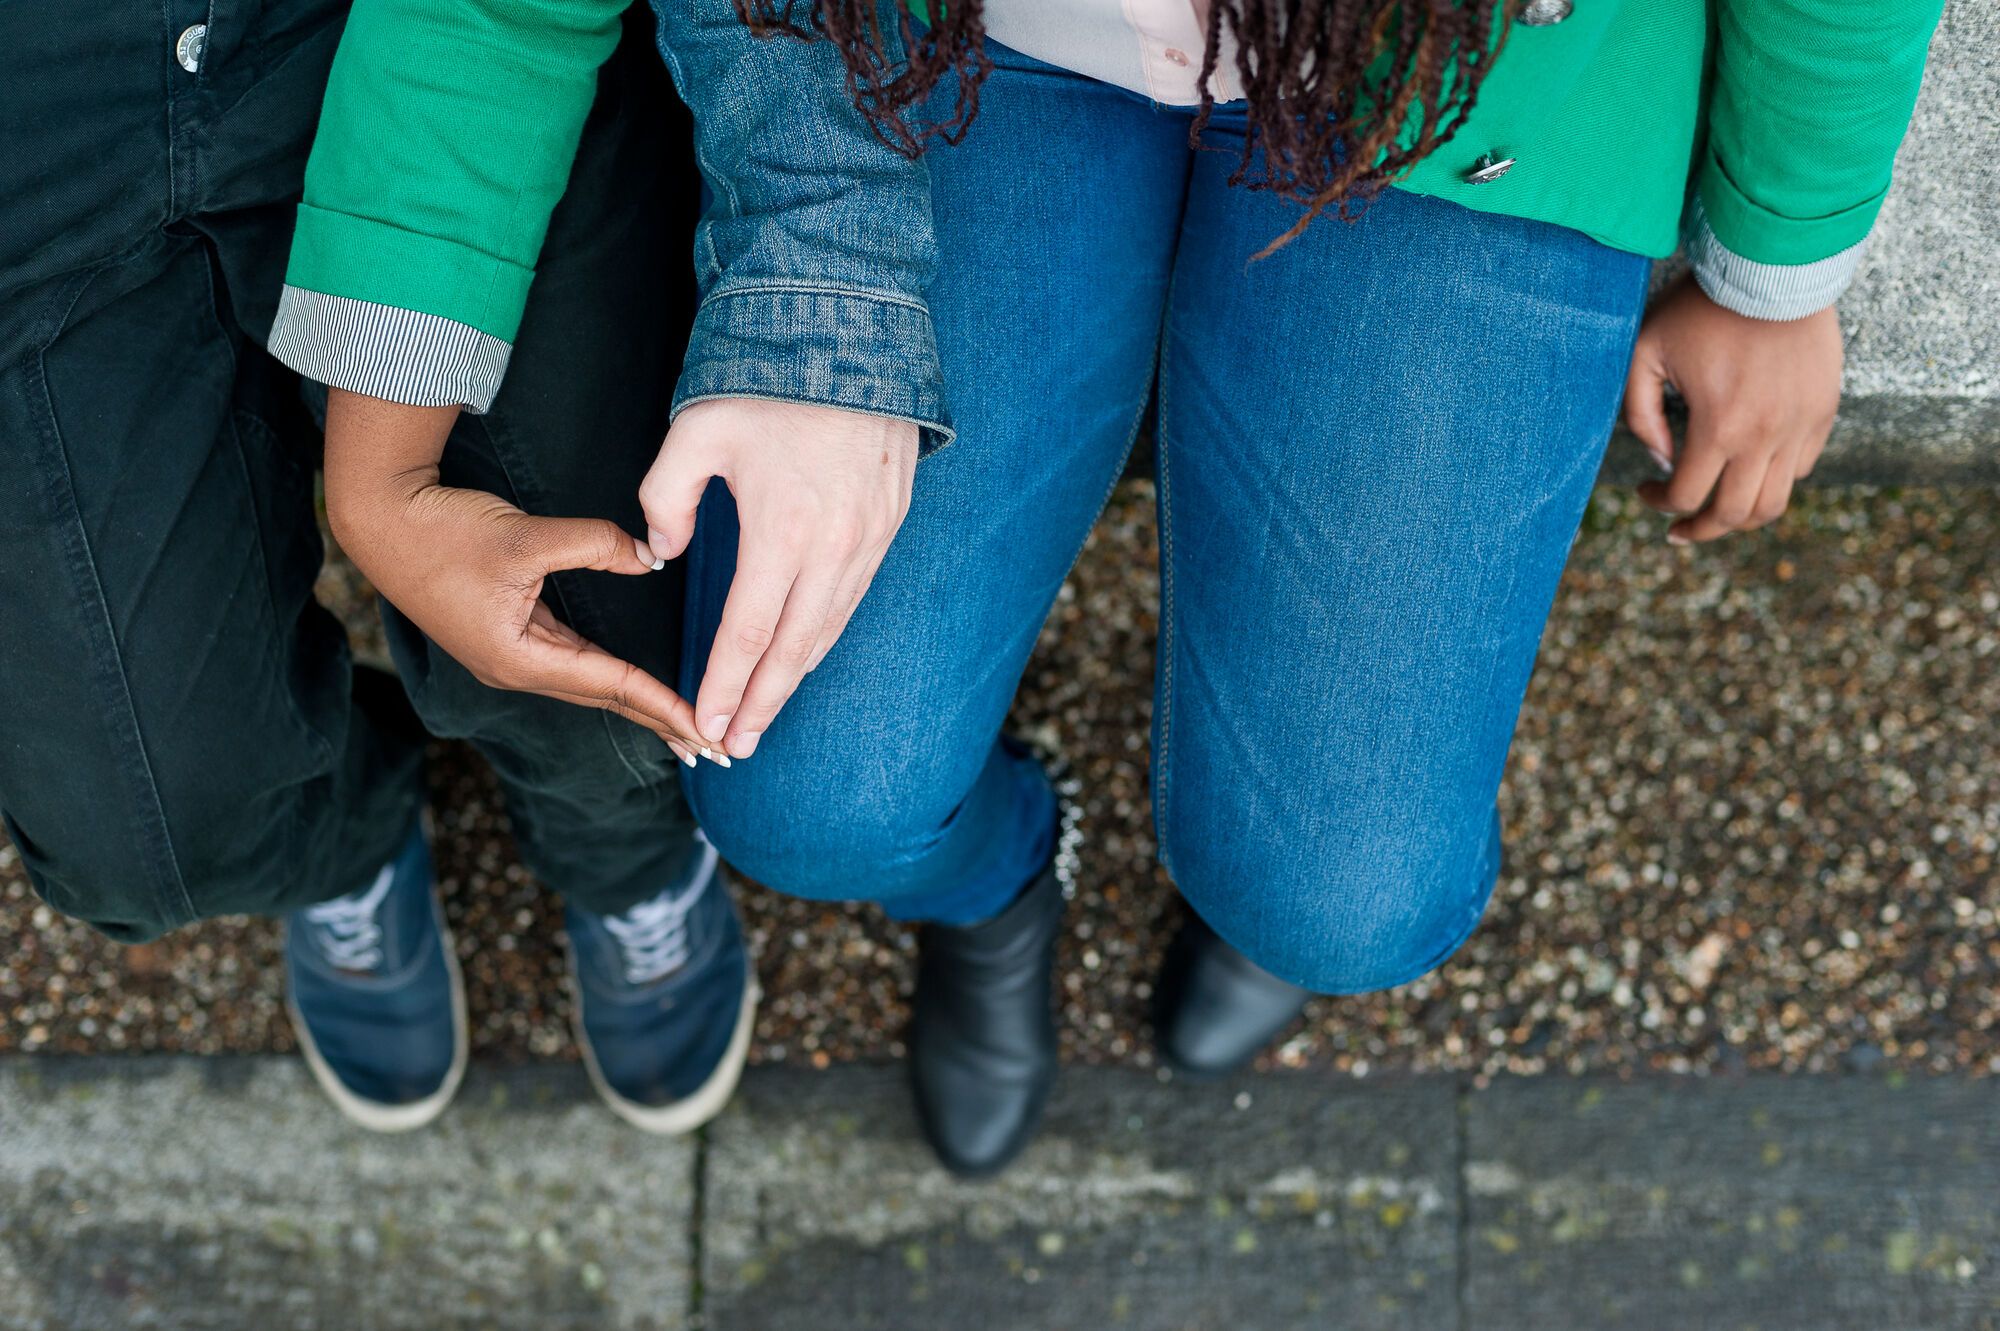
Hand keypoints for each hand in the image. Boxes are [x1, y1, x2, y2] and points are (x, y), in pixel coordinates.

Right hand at [323, 390, 715, 766]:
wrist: (381, 521)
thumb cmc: (445, 531)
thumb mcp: (527, 535)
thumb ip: (595, 544)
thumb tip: (650, 556)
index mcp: (520, 658)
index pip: (611, 686)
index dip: (663, 707)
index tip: (704, 732)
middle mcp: (516, 668)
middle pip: (605, 699)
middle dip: (659, 722)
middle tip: (712, 750)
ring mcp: (509, 656)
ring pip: (590, 685)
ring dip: (637, 705)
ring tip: (682, 727)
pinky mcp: (506, 637)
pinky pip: (572, 664)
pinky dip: (610, 679)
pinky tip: (633, 688)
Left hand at [639, 398, 917, 759]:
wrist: (855, 332)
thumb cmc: (767, 378)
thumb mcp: (696, 431)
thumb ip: (666, 498)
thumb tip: (661, 551)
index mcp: (783, 529)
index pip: (748, 631)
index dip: (724, 683)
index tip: (704, 720)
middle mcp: (834, 546)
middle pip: (795, 649)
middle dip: (761, 703)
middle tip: (735, 745)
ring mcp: (870, 537)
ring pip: (830, 628)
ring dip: (796, 676)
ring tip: (765, 712)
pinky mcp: (890, 522)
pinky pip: (854, 596)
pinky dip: (827, 635)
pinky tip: (805, 654)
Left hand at [1624, 276, 1842, 544]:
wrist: (1772, 268)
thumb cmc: (1700, 307)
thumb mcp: (1645, 352)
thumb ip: (1640, 413)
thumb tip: (1662, 460)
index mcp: (1719, 427)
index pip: (1687, 497)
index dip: (1660, 504)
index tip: (1646, 492)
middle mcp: (1766, 437)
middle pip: (1735, 515)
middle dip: (1700, 530)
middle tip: (1679, 529)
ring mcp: (1801, 426)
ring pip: (1775, 502)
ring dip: (1742, 516)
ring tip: (1716, 512)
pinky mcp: (1823, 411)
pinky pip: (1801, 468)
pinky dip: (1773, 480)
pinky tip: (1748, 468)